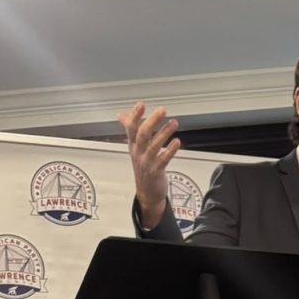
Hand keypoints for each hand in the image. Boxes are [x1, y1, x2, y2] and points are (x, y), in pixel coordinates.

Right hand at [117, 102, 181, 229]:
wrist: (147, 193)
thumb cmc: (143, 167)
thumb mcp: (135, 148)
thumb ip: (130, 129)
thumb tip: (121, 115)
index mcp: (133, 145)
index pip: (131, 128)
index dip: (135, 116)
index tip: (141, 105)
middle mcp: (139, 152)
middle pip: (143, 134)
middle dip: (152, 121)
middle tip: (162, 110)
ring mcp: (147, 162)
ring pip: (154, 146)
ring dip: (164, 133)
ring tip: (174, 122)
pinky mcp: (156, 171)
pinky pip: (163, 159)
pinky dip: (170, 150)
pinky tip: (177, 142)